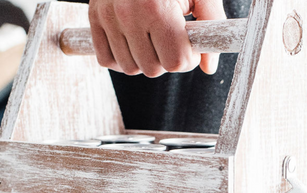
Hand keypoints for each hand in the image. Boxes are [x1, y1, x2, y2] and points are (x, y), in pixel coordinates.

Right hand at [88, 0, 225, 76]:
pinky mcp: (94, 19)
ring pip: (130, 68)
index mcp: (157, 8)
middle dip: (167, 59)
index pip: (175, 61)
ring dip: (145, 60)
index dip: (188, 58)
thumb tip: (208, 66)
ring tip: (154, 39)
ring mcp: (108, 18)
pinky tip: (134, 44)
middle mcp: (128, 15)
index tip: (189, 44)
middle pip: (153, 69)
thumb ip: (211, 23)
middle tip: (172, 39)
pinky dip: (121, 58)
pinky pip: (107, 60)